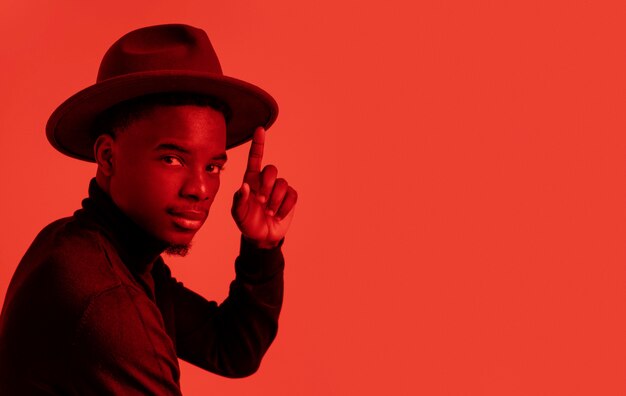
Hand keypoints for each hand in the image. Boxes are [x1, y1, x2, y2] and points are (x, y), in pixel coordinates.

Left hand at [231, 127, 297, 247]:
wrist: (261, 237)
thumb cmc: (247, 222)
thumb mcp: (238, 214)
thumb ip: (239, 200)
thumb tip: (245, 186)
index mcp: (251, 180)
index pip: (255, 159)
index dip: (258, 144)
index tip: (260, 129)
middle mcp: (265, 182)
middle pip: (271, 170)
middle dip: (267, 185)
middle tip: (261, 201)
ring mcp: (279, 189)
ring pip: (282, 184)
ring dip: (274, 201)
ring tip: (269, 212)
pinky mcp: (290, 198)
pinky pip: (291, 195)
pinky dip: (284, 207)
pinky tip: (277, 215)